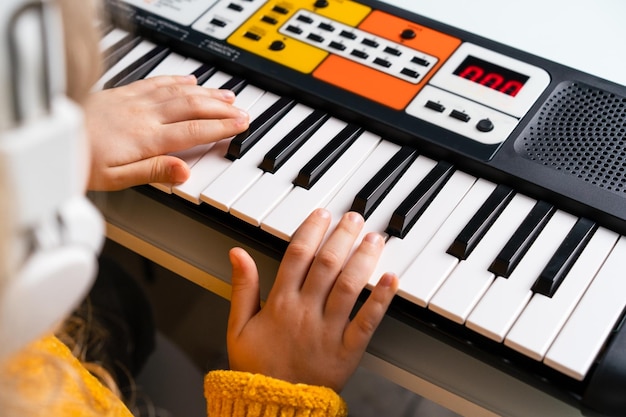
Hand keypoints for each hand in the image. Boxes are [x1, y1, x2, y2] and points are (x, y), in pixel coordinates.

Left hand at [85, 75, 248, 190]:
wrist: (53, 132)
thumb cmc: (79, 160)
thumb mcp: (116, 179)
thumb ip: (153, 172)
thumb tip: (184, 173)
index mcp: (146, 138)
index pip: (193, 131)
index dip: (221, 128)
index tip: (240, 125)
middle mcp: (144, 116)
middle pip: (192, 108)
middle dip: (222, 109)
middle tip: (243, 111)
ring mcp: (134, 102)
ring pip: (179, 92)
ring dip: (207, 93)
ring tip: (227, 95)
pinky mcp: (123, 94)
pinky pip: (157, 82)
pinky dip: (178, 80)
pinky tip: (189, 80)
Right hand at [227, 208, 398, 391]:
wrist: (274, 406)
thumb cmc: (256, 367)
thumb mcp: (238, 327)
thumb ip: (242, 287)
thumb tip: (238, 253)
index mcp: (279, 304)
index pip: (297, 256)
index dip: (311, 230)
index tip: (322, 214)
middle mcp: (305, 312)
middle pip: (327, 264)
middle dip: (342, 236)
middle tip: (355, 217)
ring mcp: (328, 331)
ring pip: (348, 286)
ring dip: (363, 259)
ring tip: (374, 239)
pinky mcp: (348, 350)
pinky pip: (367, 322)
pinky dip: (380, 299)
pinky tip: (391, 279)